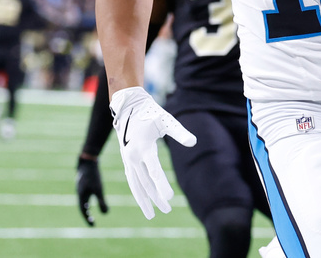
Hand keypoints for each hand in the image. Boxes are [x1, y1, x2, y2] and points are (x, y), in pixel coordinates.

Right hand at [75, 156, 108, 225]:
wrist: (88, 160)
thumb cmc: (93, 175)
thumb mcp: (99, 189)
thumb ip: (101, 201)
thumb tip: (105, 214)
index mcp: (81, 195)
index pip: (83, 210)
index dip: (87, 218)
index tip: (92, 225)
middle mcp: (79, 191)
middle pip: (81, 206)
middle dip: (86, 214)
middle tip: (91, 221)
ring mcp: (80, 186)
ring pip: (82, 199)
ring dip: (85, 207)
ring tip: (90, 212)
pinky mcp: (83, 181)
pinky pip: (84, 193)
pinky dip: (87, 199)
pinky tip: (91, 197)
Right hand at [108, 86, 195, 218]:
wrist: (128, 106)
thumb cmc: (150, 113)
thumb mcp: (166, 120)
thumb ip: (179, 132)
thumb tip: (193, 142)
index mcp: (144, 147)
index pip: (154, 171)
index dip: (162, 185)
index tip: (169, 198)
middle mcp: (133, 155)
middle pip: (146, 182)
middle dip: (156, 197)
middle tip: (167, 210)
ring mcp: (128, 158)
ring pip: (136, 184)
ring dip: (144, 200)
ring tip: (151, 215)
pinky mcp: (126, 159)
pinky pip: (132, 180)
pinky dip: (137, 192)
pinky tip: (143, 201)